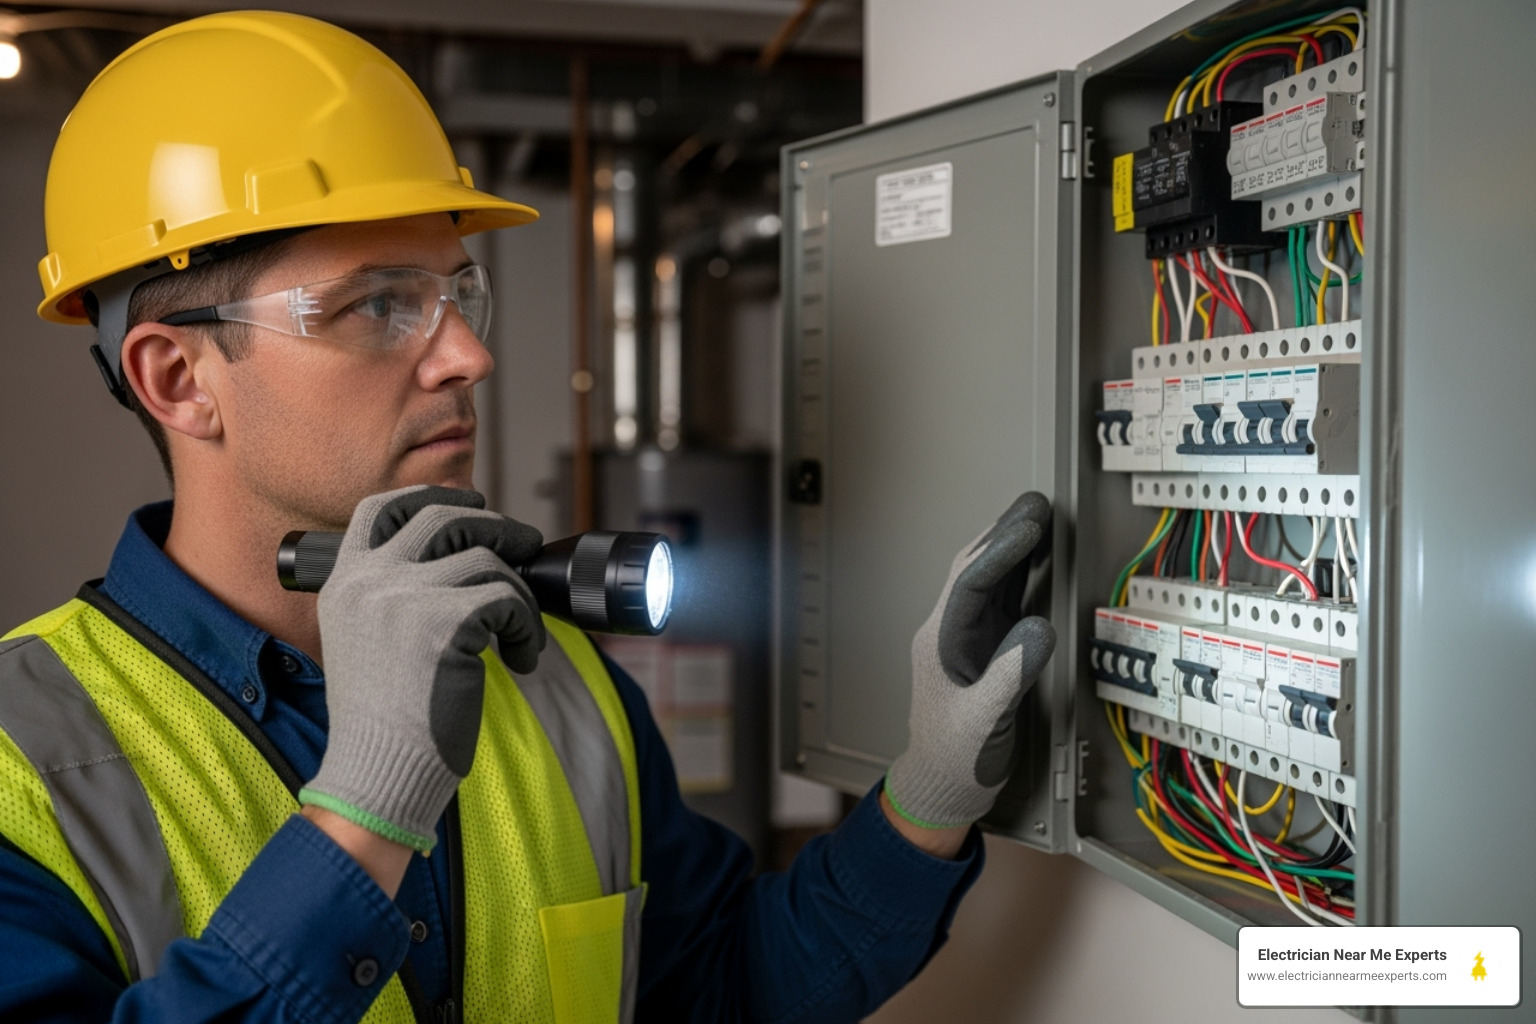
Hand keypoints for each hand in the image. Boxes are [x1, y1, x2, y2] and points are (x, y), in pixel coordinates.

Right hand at [298, 485, 545, 852]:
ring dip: (518, 596)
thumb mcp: (365, 640)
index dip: (434, 499)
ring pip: (486, 560)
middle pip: (445, 517)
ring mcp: (404, 596)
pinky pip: (508, 600)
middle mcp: (368, 580)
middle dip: (496, 526)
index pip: (382, 508)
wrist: (376, 773)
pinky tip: (519, 660)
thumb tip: (467, 559)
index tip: (470, 507)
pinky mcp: (444, 621)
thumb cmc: (382, 721)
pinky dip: (526, 629)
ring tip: (518, 637)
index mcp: (344, 582)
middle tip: (525, 548)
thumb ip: (395, 595)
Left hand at [884, 492, 1056, 830]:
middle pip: (974, 569)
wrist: (940, 786)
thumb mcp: (984, 722)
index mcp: (939, 643)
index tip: (1029, 526)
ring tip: (1039, 516)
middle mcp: (948, 633)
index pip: (971, 584)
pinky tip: (1036, 560)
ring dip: (1011, 547)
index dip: (1001, 551)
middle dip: (1004, 533)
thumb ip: (1010, 675)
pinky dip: (1019, 574)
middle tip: (1035, 502)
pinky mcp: (982, 650)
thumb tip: (1040, 627)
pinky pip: (1000, 601)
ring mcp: (965, 639)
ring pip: (987, 579)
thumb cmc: (954, 759)